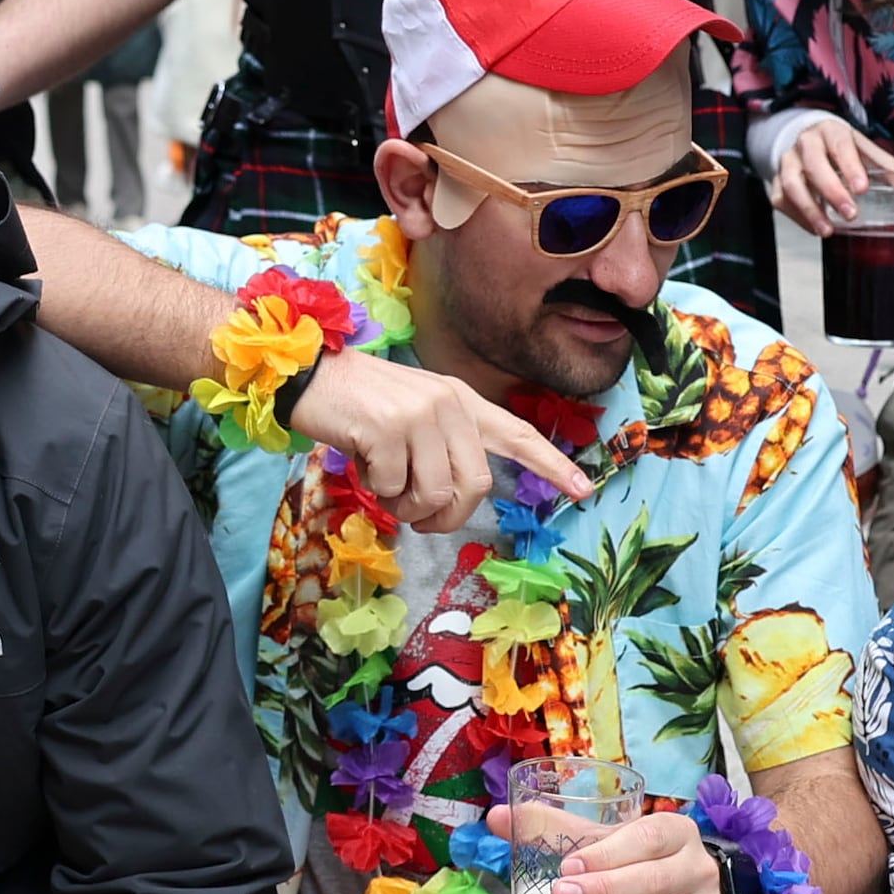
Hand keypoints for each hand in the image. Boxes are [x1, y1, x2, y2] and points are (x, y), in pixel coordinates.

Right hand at [291, 348, 577, 529]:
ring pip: (434, 493)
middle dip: (447, 516)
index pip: (517, 434)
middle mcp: (448, 404)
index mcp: (460, 400)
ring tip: (382, 486)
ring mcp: (419, 415)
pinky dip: (374, 490)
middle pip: (474, 485)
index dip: (551, 465)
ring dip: (406, 507)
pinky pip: (391, 488)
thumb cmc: (359, 405)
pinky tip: (360, 462)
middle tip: (419, 519)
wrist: (310, 375)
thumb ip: (441, 446)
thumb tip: (447, 501)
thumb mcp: (413, 415)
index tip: (583, 490)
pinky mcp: (387, 430)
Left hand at [504, 807, 726, 893]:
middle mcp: (695, 872)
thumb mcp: (611, 837)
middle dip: (600, 893)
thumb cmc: (643, 861)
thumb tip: (496, 816)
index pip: (646, 839)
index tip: (567, 866)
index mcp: (676, 833)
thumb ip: (558, 828)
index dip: (607, 854)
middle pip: (650, 884)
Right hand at [767, 112, 893, 237]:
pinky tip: (815, 227)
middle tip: (850, 214)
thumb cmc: (844, 150)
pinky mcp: (778, 181)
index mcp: (833, 132)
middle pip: (814, 165)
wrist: (811, 140)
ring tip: (827, 230)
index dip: (851, 167)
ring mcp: (789, 162)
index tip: (862, 188)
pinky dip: (798, 217)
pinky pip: (781, 200)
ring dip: (809, 209)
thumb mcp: (871, 155)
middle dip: (832, 191)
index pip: (841, 146)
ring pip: (792, 184)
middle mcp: (807, 143)